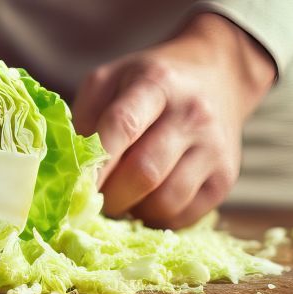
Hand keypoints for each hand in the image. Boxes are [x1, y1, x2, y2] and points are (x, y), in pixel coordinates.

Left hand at [71, 13, 276, 227]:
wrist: (217, 74)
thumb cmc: (148, 81)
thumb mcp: (109, 80)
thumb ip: (84, 117)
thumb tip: (66, 168)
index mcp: (156, 83)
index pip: (123, 125)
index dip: (96, 162)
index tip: (74, 186)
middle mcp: (192, 114)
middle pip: (144, 172)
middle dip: (109, 195)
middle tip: (92, 197)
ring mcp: (214, 148)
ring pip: (165, 201)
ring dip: (132, 210)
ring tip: (119, 197)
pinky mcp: (226, 177)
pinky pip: (184, 216)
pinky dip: (156, 218)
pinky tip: (145, 201)